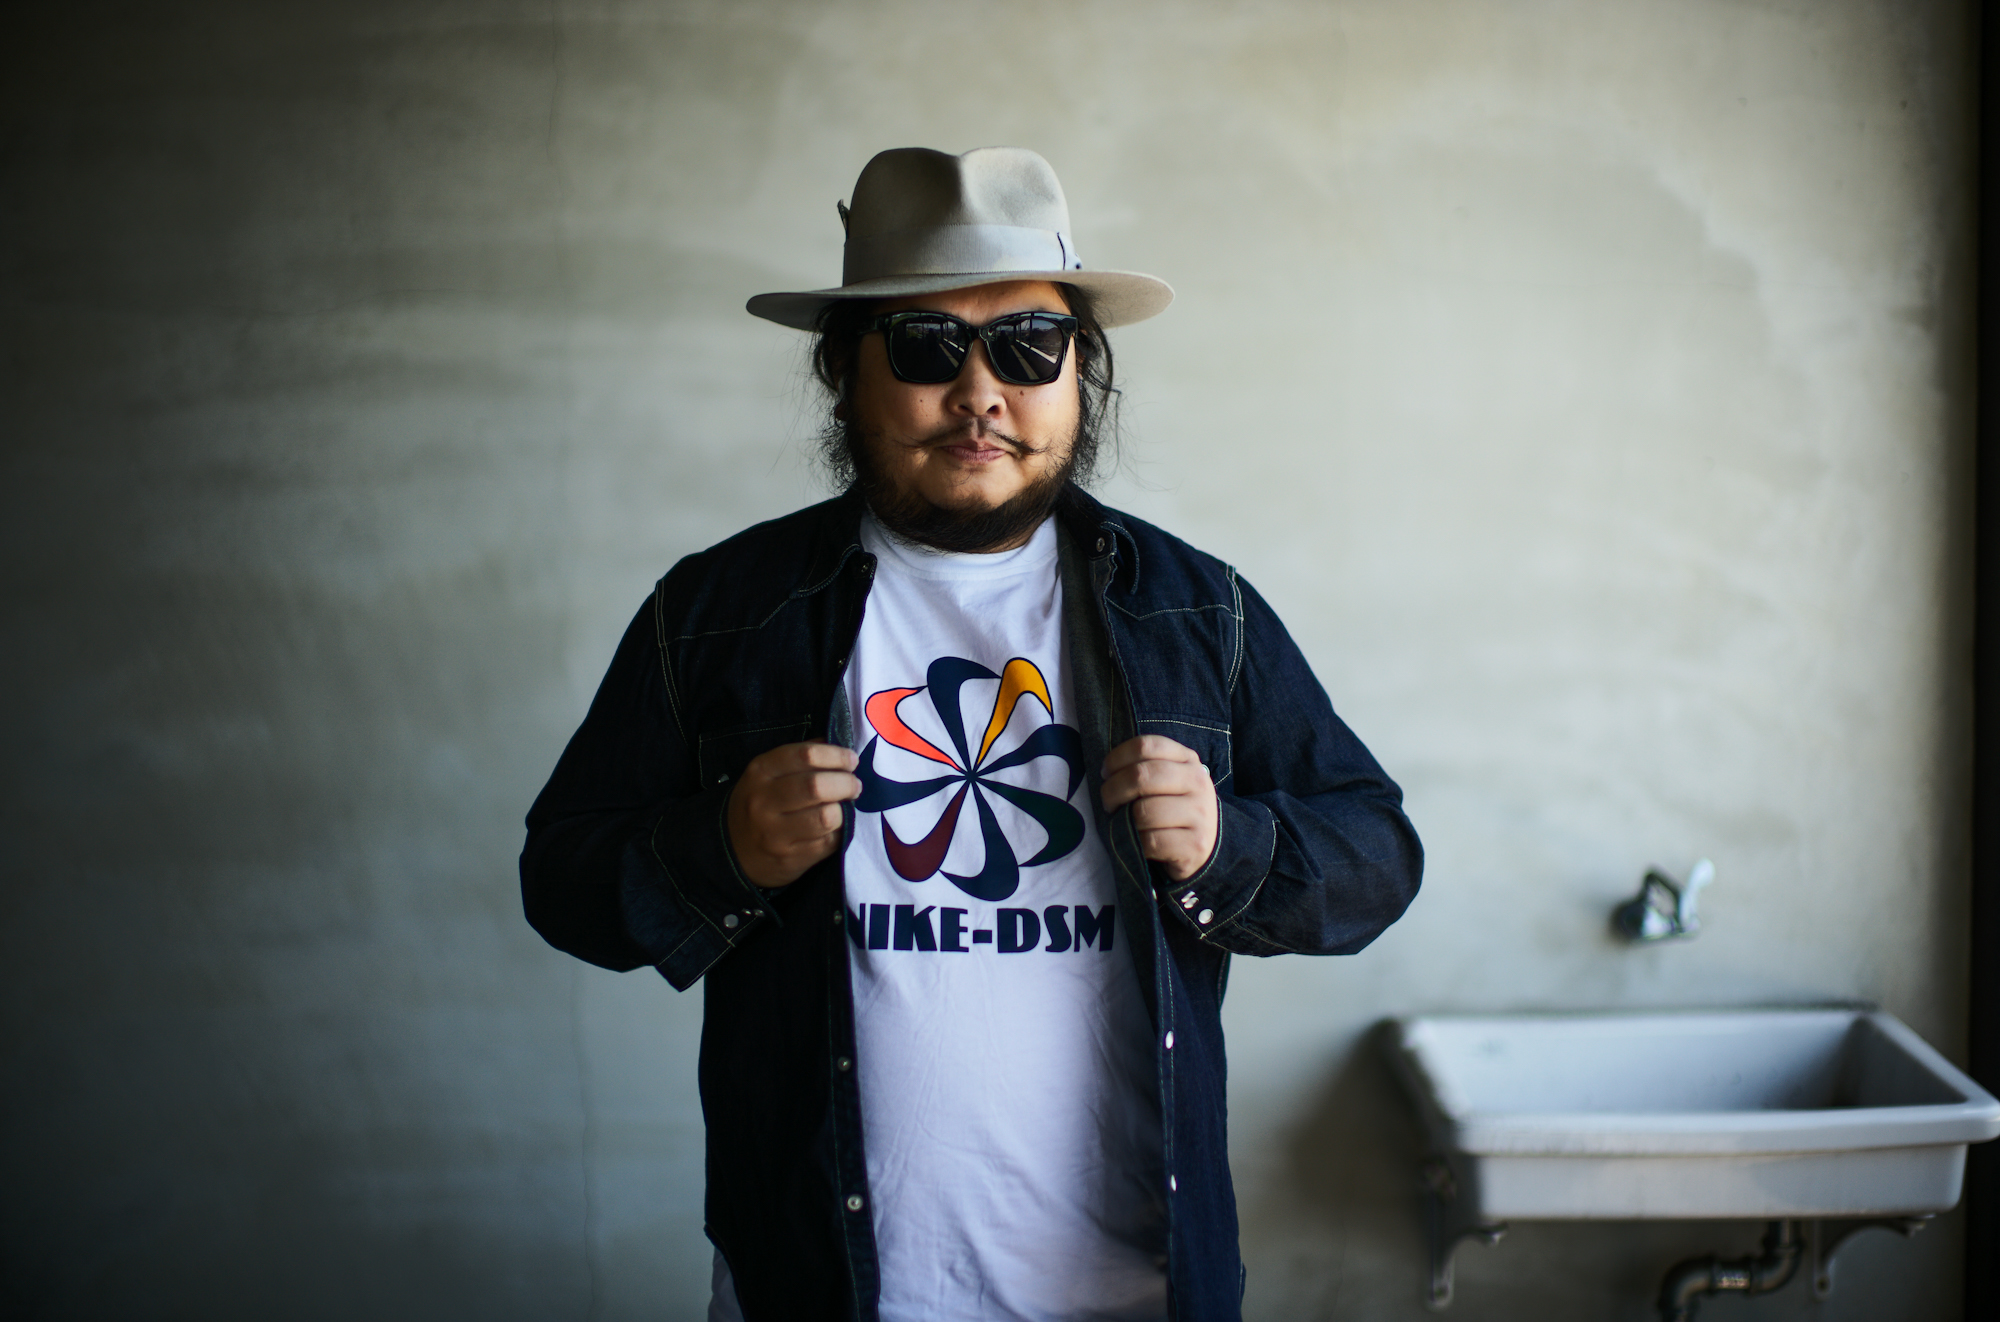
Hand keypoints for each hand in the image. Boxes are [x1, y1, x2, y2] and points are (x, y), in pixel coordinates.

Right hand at [725, 742, 861, 888]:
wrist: (733, 851)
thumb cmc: (760, 803)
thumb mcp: (768, 773)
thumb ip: (801, 757)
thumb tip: (839, 747)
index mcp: (760, 772)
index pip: (806, 755)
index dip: (837, 756)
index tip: (851, 761)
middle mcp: (764, 802)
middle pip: (817, 786)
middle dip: (846, 783)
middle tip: (854, 786)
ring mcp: (775, 833)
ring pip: (826, 817)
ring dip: (844, 810)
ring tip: (844, 806)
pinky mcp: (789, 859)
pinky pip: (828, 842)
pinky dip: (839, 832)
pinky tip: (834, 827)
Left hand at [1099, 735, 1218, 882]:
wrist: (1202, 845)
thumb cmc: (1172, 809)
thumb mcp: (1166, 781)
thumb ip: (1145, 768)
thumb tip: (1108, 772)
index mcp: (1188, 760)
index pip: (1146, 746)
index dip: (1117, 758)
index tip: (1106, 773)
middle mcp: (1198, 782)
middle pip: (1142, 775)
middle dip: (1113, 790)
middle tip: (1108, 802)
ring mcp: (1200, 813)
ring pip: (1144, 811)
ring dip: (1124, 820)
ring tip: (1124, 823)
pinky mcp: (1195, 844)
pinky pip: (1151, 840)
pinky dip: (1137, 843)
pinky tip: (1139, 842)